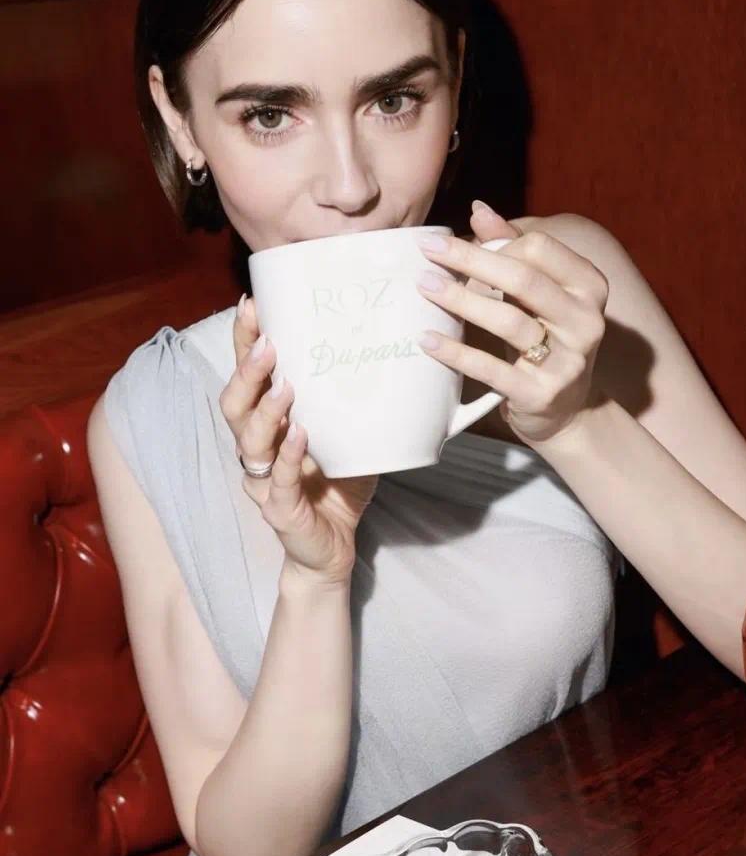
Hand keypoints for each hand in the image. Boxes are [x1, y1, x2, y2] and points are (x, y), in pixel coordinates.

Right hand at [219, 297, 377, 584]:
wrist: (334, 551)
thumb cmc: (339, 488)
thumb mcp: (352, 436)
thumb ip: (360, 401)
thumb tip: (400, 350)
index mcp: (269, 426)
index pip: (248, 377)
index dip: (244, 342)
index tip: (252, 304)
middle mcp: (257, 449)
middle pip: (234, 402)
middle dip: (247, 369)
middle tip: (267, 341)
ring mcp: (263, 480)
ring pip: (248, 440)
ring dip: (264, 409)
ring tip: (285, 385)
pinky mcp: (280, 511)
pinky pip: (278, 480)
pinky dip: (288, 456)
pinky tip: (301, 435)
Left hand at [416, 202, 608, 445]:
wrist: (567, 411)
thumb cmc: (547, 339)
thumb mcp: (540, 294)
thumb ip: (513, 250)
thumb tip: (479, 210)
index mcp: (589, 286)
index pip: (540, 248)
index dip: (495, 243)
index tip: (454, 244)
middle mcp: (587, 321)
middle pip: (523, 278)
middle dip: (470, 260)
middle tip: (427, 252)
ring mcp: (568, 361)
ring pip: (509, 321)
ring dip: (461, 300)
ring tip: (424, 286)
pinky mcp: (542, 395)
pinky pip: (493, 369)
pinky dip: (457, 353)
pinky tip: (428, 338)